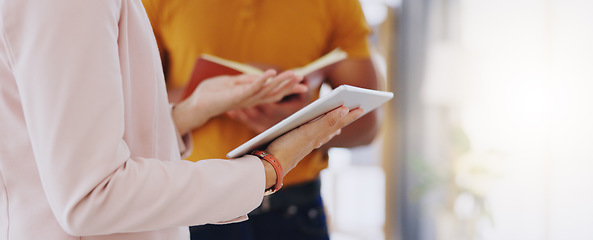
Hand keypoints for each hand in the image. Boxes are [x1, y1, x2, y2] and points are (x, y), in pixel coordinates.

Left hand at [172, 70, 306, 134]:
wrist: (195, 106)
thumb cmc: (210, 94)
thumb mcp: (230, 83)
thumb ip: (245, 80)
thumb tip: (260, 76)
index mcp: (251, 96)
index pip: (272, 91)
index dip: (286, 86)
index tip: (301, 80)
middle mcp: (250, 100)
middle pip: (274, 93)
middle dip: (289, 86)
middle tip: (303, 79)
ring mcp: (244, 99)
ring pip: (267, 91)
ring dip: (281, 82)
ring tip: (294, 74)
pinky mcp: (236, 97)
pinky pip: (252, 88)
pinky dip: (261, 80)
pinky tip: (270, 73)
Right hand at [259, 106, 363, 187]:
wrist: (269, 167)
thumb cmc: (288, 149)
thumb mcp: (308, 133)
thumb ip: (326, 121)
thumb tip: (345, 110)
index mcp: (318, 135)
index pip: (338, 122)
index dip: (350, 115)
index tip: (362, 108)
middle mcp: (314, 140)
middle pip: (334, 127)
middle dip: (345, 118)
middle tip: (358, 110)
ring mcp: (305, 144)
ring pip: (325, 133)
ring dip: (334, 125)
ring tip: (342, 120)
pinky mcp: (295, 145)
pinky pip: (314, 137)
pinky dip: (321, 132)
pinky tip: (319, 134)